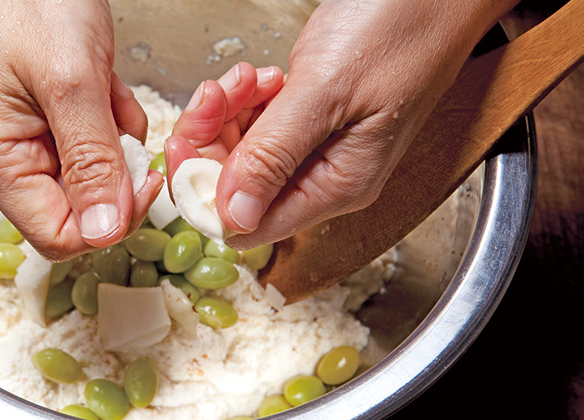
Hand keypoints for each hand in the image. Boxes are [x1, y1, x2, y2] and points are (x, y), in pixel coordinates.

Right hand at [0, 0, 161, 260]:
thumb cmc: (31, 1)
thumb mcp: (71, 81)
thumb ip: (92, 160)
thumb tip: (106, 232)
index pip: (57, 235)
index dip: (109, 220)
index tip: (144, 179)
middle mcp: (4, 160)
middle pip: (78, 207)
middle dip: (114, 167)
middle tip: (119, 116)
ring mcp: (25, 140)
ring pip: (93, 175)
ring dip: (115, 137)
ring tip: (104, 86)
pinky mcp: (47, 121)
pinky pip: (94, 144)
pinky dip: (111, 117)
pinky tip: (102, 80)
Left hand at [167, 0, 517, 248]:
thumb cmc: (399, 29)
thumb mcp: (326, 92)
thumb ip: (274, 156)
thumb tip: (232, 215)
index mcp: (336, 187)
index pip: (248, 226)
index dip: (204, 193)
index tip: (185, 149)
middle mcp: (324, 177)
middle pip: (236, 187)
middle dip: (212, 142)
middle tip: (212, 98)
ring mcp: (317, 147)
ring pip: (242, 152)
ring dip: (228, 113)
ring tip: (247, 78)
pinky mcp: (311, 119)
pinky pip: (258, 124)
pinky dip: (247, 99)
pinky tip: (262, 76)